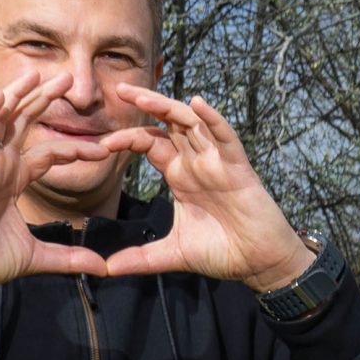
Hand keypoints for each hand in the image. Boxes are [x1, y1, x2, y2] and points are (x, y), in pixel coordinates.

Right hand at [0, 69, 114, 297]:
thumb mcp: (38, 257)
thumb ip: (70, 257)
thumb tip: (102, 267)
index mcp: (14, 179)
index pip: (48, 153)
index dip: (73, 148)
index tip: (103, 150)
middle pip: (22, 123)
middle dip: (43, 99)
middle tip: (68, 78)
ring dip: (15, 95)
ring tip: (35, 73)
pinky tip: (1, 98)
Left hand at [98, 88, 315, 290]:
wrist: (259, 264)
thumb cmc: (224, 253)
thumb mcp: (173, 254)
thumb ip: (140, 258)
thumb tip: (106, 270)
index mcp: (180, 175)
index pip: (149, 144)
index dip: (126, 139)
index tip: (101, 145)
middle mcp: (196, 162)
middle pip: (168, 123)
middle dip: (145, 104)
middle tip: (119, 89)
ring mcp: (217, 162)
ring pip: (192, 122)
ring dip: (168, 106)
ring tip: (143, 95)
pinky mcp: (238, 168)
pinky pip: (225, 137)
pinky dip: (213, 119)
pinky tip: (197, 104)